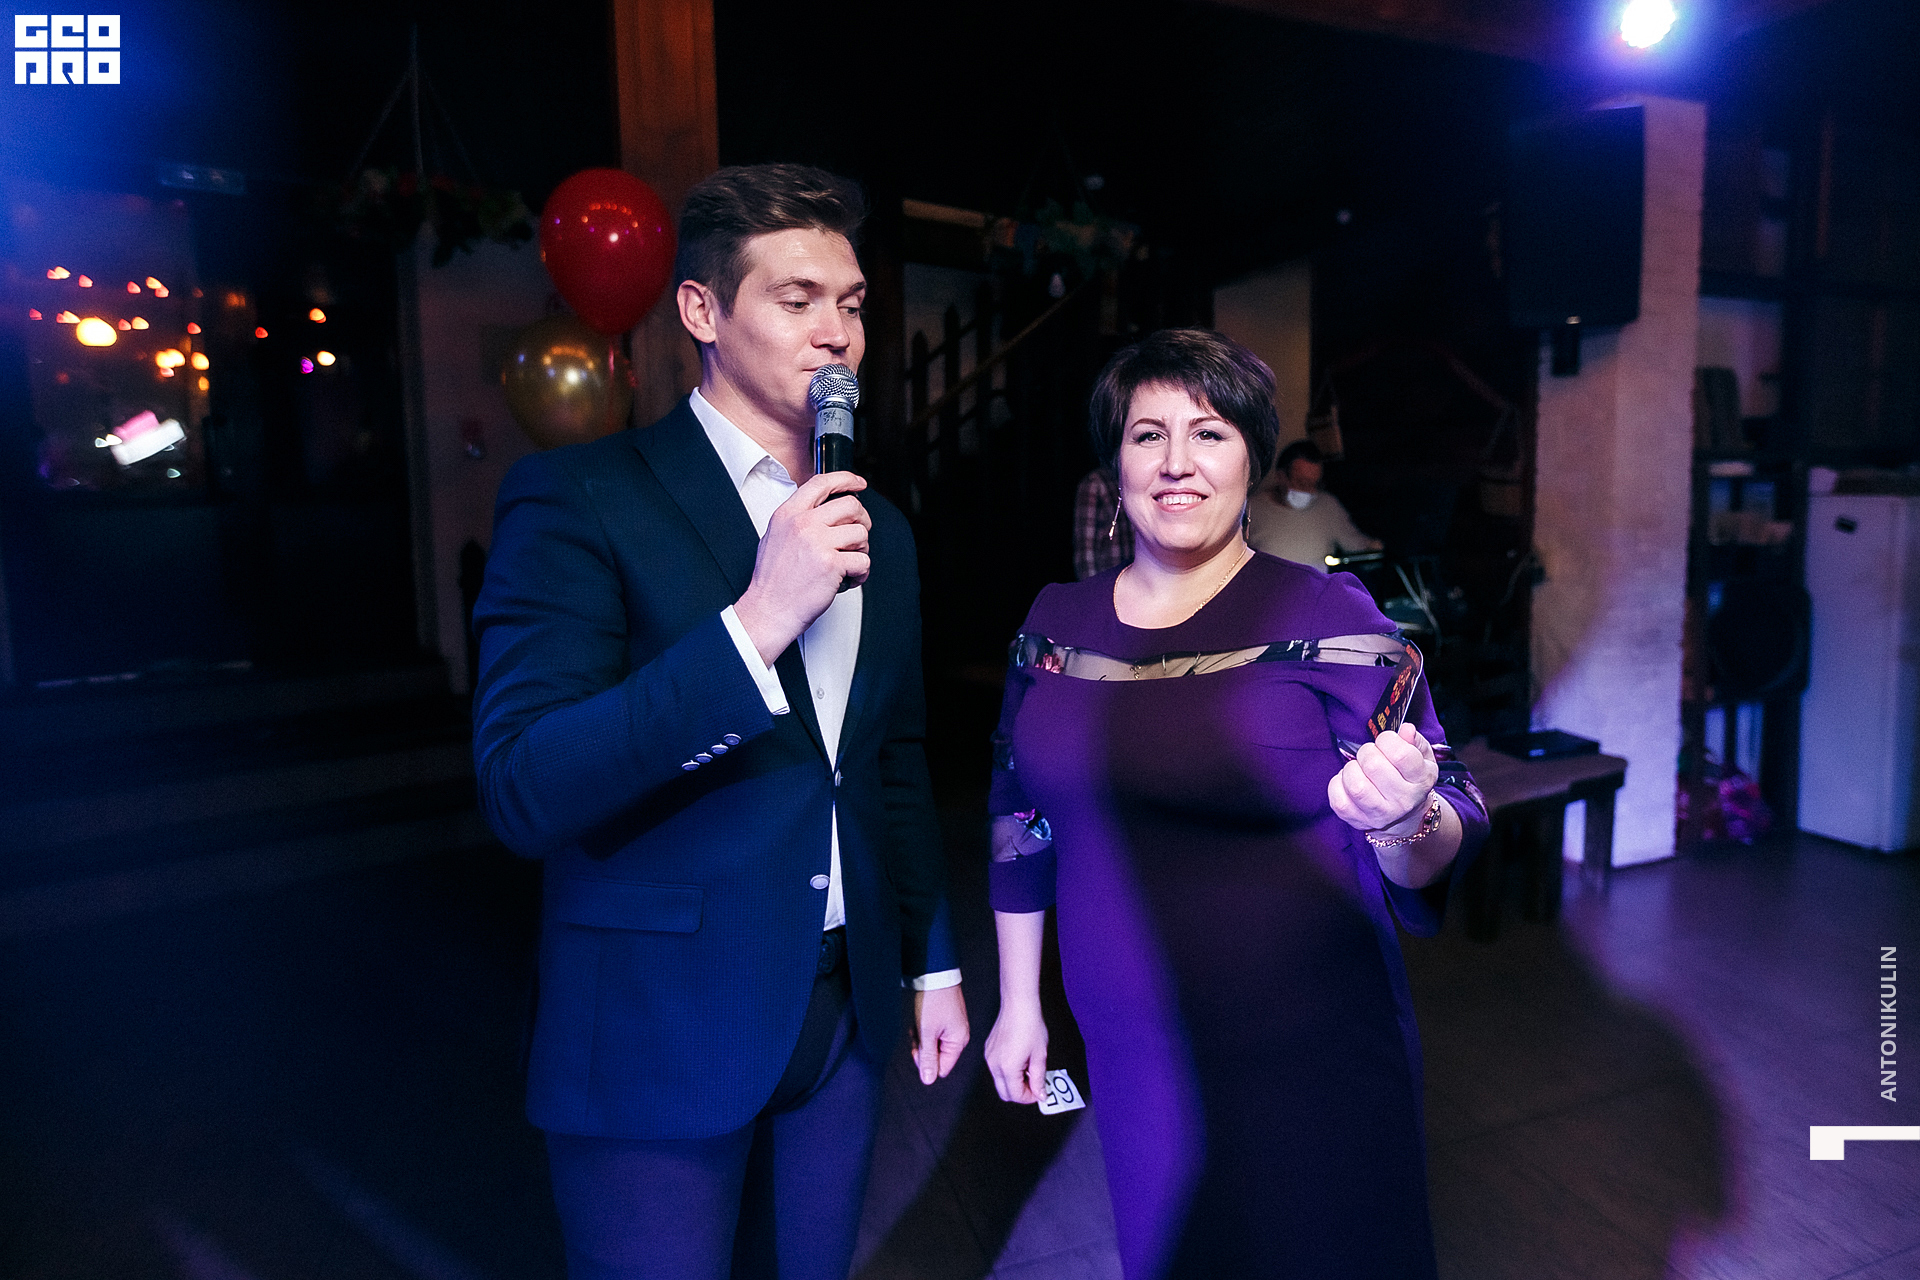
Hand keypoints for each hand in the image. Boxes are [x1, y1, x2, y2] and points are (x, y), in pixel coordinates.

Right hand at [733, 472, 870, 664]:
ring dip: (861, 550)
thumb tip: (824, 511)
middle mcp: (803, 524)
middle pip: (850, 505)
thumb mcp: (775, 537)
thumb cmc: (773, 581)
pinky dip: (861, 573)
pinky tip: (849, 579)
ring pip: (861, 533)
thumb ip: (797, 520)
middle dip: (862, 520)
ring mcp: (818, 542)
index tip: (859, 483)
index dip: (845, 479)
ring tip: (848, 563)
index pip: (821, 482)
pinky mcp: (832, 564)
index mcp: (788, 514)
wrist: (768, 610)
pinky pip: (863, 560)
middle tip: (859, 535)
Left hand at [911, 984, 968, 1085]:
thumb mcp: (927, 1032)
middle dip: (923, 1049)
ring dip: (922, 1039)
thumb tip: (928, 1080)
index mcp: (958, 1042)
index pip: (942, 1069)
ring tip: (918, 1024)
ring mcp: (952, 1028)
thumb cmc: (933, 1002)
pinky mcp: (946, 1021)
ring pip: (932, 1045)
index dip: (927, 1063)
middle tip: (917, 1034)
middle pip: (937, 1057)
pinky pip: (933, 1034)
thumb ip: (928, 1058)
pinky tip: (920, 1019)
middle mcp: (958, 1037)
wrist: (935, 975)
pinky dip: (924, 1030)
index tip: (919, 1048)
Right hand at [984, 1001, 1048, 1104]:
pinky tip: (1020, 1061)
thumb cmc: (1030, 1025)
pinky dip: (1008, 1072)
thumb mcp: (1040, 1056)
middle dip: (1020, 1093)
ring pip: (1000, 1082)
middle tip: (1034, 1085)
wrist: (1019, 1005)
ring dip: (1014, 1082)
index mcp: (1007, 1068)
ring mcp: (989, 1057)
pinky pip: (996, 1069)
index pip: (1016, 1095)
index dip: (1030, 1097)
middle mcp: (995, 1064)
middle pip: (1004, 1094)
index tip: (1039, 1092)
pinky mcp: (989, 1050)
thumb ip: (1039, 1079)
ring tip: (1029, 1069)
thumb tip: (1040, 1093)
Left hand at [1328, 721, 1438, 834]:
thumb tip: (1406, 729)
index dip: (1387, 739)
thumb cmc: (1409, 779)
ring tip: (1359, 769)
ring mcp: (1380, 814)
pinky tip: (1348, 782)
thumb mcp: (1422, 758)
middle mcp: (1403, 801)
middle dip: (1367, 751)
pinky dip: (1338, 784)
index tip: (1385, 740)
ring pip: (1355, 786)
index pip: (1401, 755)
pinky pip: (1338, 800)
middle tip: (1371, 755)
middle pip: (1373, 766)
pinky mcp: (1357, 820)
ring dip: (1351, 769)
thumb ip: (1415, 741)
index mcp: (1421, 781)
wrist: (1403, 816)